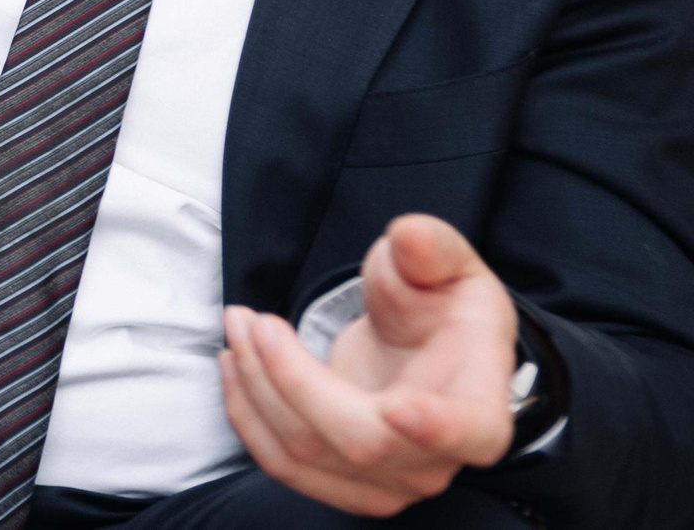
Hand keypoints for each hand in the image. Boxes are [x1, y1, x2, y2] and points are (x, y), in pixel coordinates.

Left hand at [219, 215, 519, 514]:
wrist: (422, 346)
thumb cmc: (442, 306)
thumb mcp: (448, 265)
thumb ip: (430, 248)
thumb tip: (409, 236)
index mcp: (480, 406)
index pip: (470, 432)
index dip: (437, 427)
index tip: (399, 407)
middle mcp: (437, 459)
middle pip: (359, 441)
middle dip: (292, 378)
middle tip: (257, 320)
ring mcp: (388, 480)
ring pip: (306, 454)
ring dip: (256, 389)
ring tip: (238, 325)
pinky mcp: (341, 480)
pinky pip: (283, 464)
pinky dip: (246, 413)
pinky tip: (237, 363)